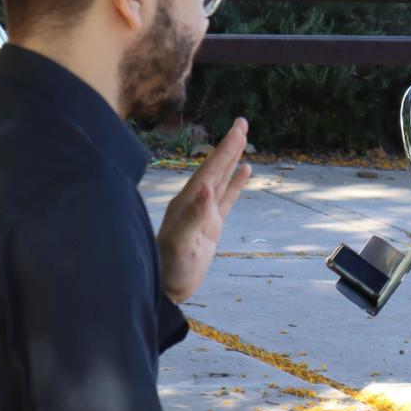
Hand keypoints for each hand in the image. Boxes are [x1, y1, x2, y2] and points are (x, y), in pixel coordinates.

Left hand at [157, 118, 250, 302]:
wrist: (165, 288)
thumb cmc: (170, 268)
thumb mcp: (182, 243)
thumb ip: (194, 216)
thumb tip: (207, 187)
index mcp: (187, 202)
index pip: (210, 170)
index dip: (224, 150)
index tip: (238, 130)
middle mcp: (194, 202)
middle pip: (215, 168)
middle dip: (228, 146)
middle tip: (242, 123)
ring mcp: (202, 212)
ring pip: (221, 179)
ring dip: (231, 159)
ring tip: (243, 139)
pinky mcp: (210, 225)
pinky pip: (227, 198)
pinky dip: (236, 183)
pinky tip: (244, 171)